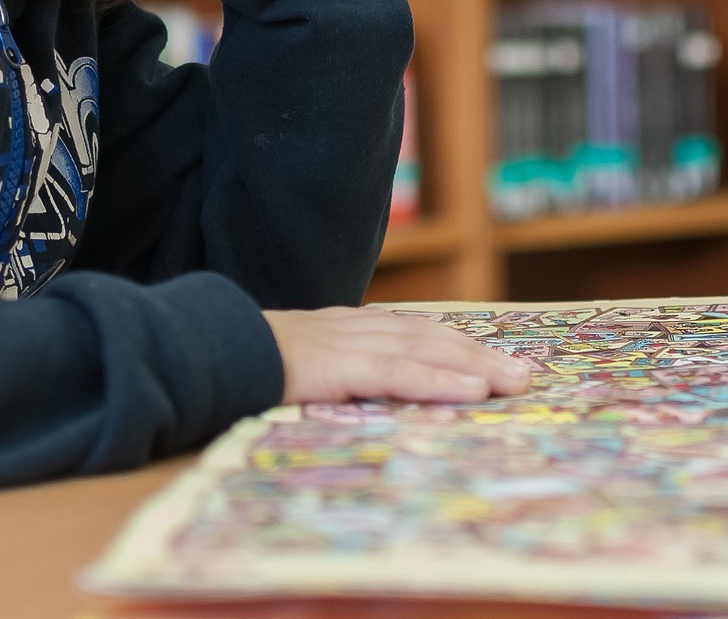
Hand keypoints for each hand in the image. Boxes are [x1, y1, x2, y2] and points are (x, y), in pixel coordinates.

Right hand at [263, 306, 533, 403]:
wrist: (203, 352)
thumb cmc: (240, 366)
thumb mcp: (294, 369)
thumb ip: (328, 376)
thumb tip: (356, 398)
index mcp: (344, 329)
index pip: (412, 332)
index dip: (455, 345)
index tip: (492, 360)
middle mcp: (353, 328)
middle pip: (429, 337)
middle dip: (479, 355)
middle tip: (524, 374)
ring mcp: (346, 343)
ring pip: (424, 350)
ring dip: (474, 366)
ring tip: (514, 382)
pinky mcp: (337, 366)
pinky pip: (397, 373)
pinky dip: (438, 381)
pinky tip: (471, 391)